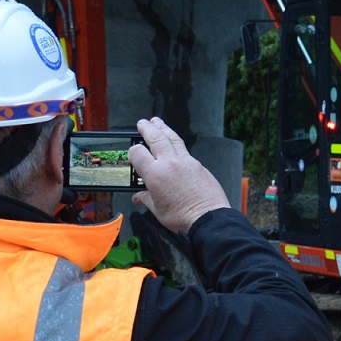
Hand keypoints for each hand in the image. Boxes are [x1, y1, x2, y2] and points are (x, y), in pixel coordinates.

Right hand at [129, 118, 229, 235]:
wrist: (208, 218)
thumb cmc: (182, 217)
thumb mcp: (157, 210)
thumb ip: (146, 199)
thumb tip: (138, 197)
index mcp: (155, 174)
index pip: (138, 153)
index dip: (132, 152)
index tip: (132, 155)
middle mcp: (170, 163)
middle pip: (156, 138)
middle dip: (147, 128)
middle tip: (142, 123)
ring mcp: (186, 161)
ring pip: (173, 139)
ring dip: (163, 128)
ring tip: (157, 122)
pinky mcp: (198, 165)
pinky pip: (185, 150)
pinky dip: (177, 143)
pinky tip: (174, 144)